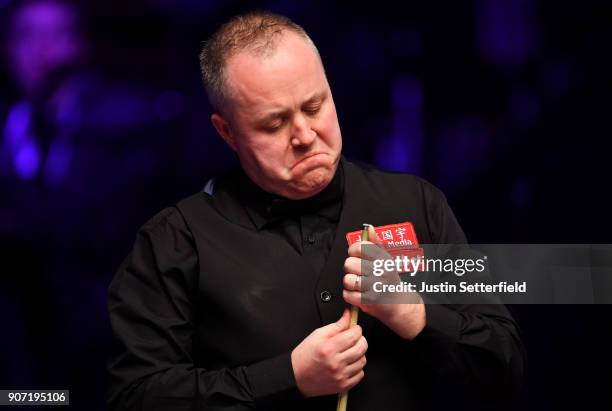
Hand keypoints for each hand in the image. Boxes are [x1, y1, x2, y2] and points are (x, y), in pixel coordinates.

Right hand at [291, 309, 367, 396]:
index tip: (354, 328)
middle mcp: (335, 363)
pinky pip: (360, 374)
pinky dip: (357, 368)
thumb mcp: (317, 335)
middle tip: (353, 339)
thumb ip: (336, 325)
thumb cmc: (305, 356)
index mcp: (328, 348)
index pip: (353, 336)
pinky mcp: (343, 386)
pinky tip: (348, 364)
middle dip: (360, 340)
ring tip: (349, 352)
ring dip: (359, 354)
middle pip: (361, 348)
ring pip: (362, 361)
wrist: (296, 376)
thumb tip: (348, 316)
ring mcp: (340, 376)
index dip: (357, 329)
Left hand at [342, 225, 425, 339]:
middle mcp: (379, 270)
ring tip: (358, 284)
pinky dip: (350, 296)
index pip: (358, 247)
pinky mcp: (369, 301)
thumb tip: (369, 228)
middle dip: (350, 269)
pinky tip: (358, 294)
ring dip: (350, 284)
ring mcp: (375, 286)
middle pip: (349, 264)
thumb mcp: (386, 259)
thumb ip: (375, 243)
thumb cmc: (389, 279)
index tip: (356, 256)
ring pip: (347, 280)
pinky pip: (348, 295)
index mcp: (382, 258)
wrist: (400, 303)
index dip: (353, 251)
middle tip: (358, 273)